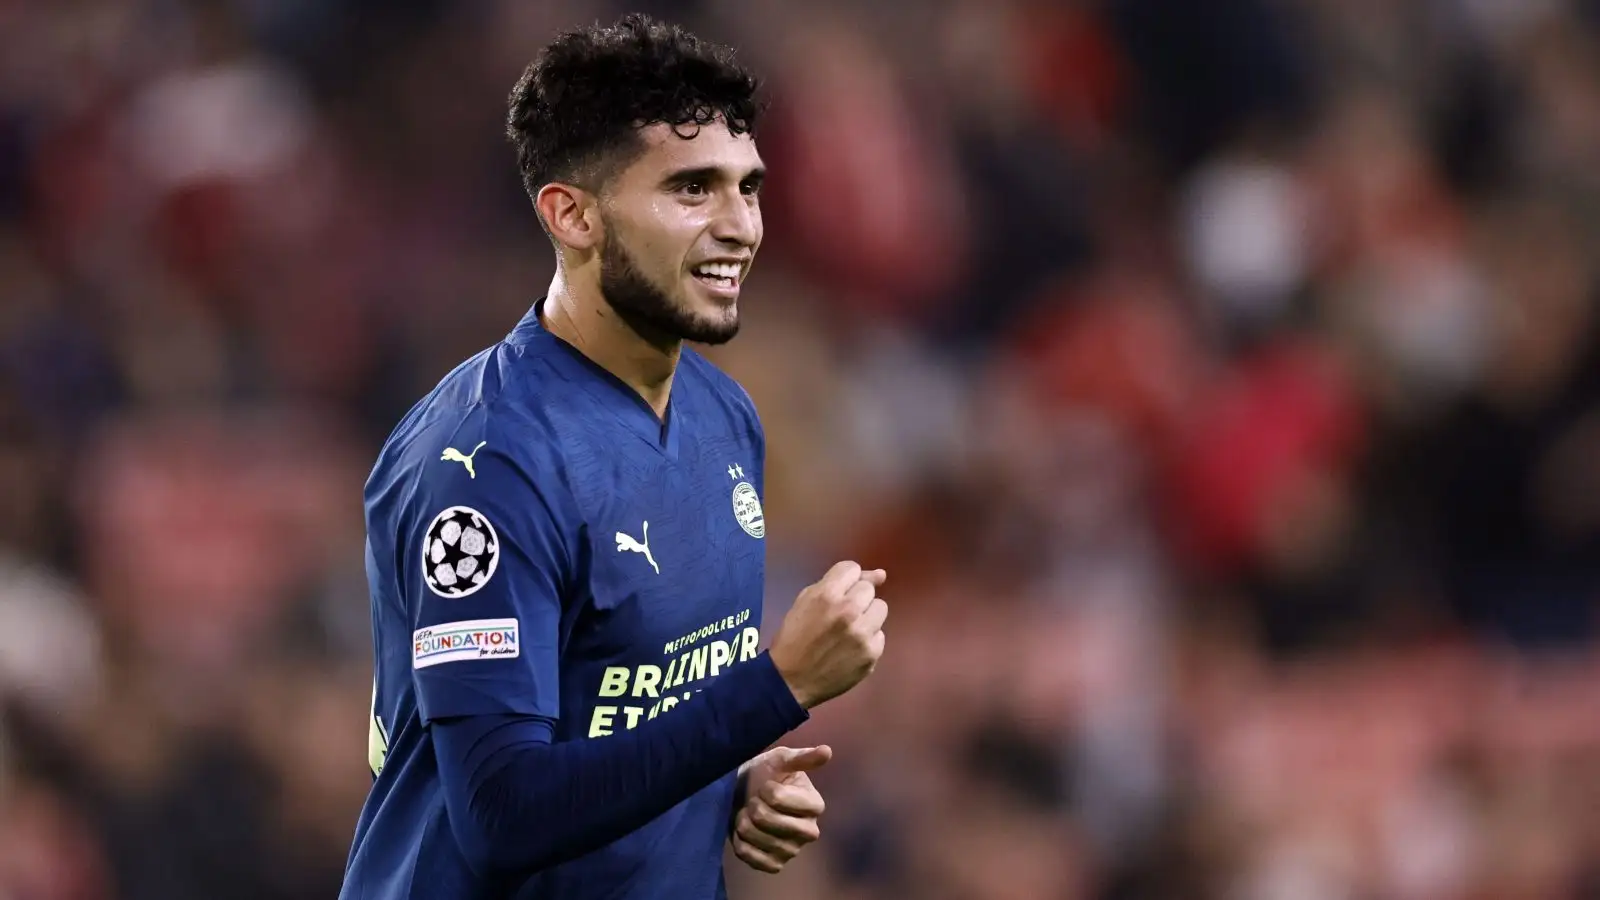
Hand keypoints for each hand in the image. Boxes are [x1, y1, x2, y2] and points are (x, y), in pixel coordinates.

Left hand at [732, 745, 831, 873]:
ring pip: (760, 840)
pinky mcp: (776, 865)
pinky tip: (744, 834)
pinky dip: (742, 845)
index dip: (766, 790)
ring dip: (744, 824)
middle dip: (755, 808)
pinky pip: (754, 859)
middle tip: (754, 800)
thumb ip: (803, 757)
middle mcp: (810, 831)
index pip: (779, 798)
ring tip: (747, 814)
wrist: (742, 794)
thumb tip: (827, 751)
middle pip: (771, 822)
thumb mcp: (781, 760)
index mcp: (815, 805)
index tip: (765, 785)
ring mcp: (793, 850)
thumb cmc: (765, 774)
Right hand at [769, 561, 887, 708]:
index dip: (844, 581)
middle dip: (856, 598)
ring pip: (880, 608)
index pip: (853, 569)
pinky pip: (880, 635)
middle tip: (841, 615)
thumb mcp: (805, 601)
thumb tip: (881, 574)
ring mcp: (863, 633)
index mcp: (827, 594)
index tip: (836, 595)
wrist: (791, 680)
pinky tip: (851, 648)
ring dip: (867, 616)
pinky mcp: (872, 653)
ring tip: (849, 630)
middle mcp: (849, 610)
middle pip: (868, 589)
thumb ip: (838, 582)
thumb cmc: (794, 637)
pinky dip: (868, 640)